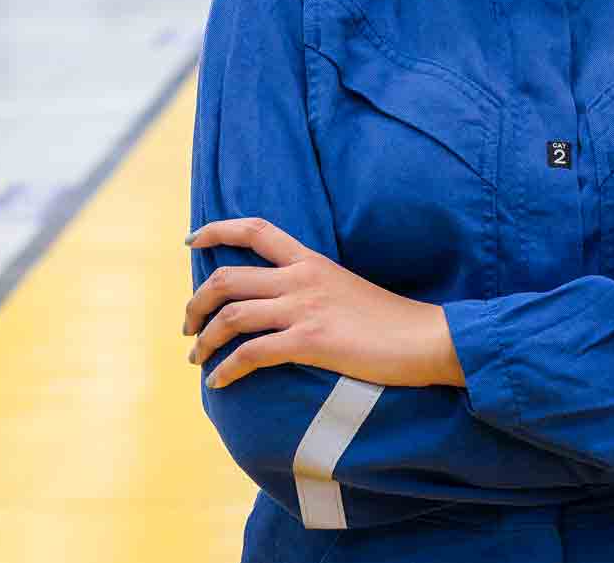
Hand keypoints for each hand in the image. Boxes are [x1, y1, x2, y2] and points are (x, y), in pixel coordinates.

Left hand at [184, 217, 464, 390]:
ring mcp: (305, 309)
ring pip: (231, 316)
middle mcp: (301, 278)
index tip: (191, 242)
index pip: (255, 230)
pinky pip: (252, 354)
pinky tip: (219, 383)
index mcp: (310, 260)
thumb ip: (311, 288)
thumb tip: (278, 304)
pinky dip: (226, 370)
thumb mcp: (344, 288)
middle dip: (196, 302)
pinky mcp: (311, 342)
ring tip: (196, 358)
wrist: (425, 338)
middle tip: (188, 326)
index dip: (216, 230)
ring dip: (204, 340)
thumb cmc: (390, 321)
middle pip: (228, 278)